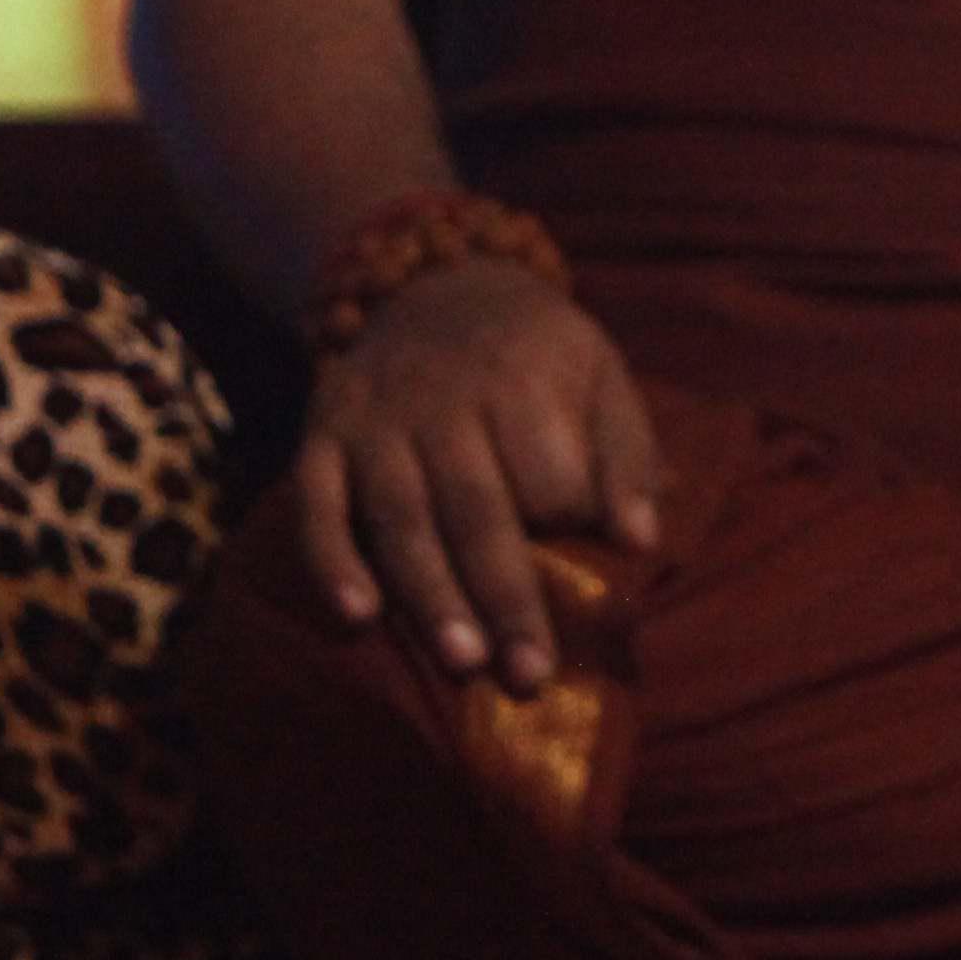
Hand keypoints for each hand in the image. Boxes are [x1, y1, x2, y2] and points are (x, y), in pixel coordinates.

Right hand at [288, 260, 665, 692]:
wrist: (434, 283)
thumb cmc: (536, 352)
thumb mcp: (600, 372)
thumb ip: (629, 455)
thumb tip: (643, 541)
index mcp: (523, 375)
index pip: (550, 473)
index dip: (570, 527)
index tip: (592, 575)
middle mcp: (443, 396)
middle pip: (477, 509)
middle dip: (506, 596)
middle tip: (530, 676)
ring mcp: (375, 419)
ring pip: (401, 518)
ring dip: (430, 595)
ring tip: (463, 663)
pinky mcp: (321, 436)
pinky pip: (317, 505)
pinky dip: (332, 562)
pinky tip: (357, 619)